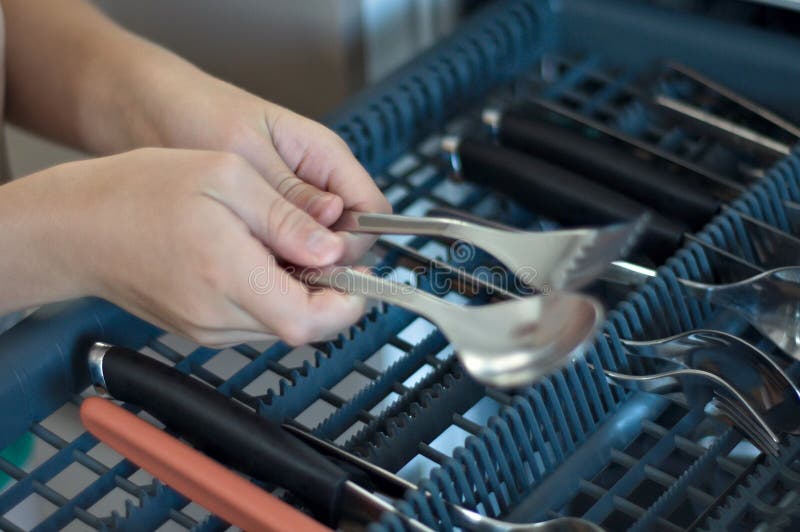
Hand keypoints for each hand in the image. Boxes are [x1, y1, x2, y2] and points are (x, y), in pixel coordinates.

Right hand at [1, 148, 365, 346]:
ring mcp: (208, 329)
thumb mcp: (224, 176)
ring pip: (281, 322)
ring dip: (300, 290)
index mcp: (228, 273)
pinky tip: (256, 257)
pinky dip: (272, 292)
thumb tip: (333, 251)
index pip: (311, 319)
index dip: (349, 303)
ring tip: (282, 244)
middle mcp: (219, 315)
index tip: (362, 275)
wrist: (74, 228)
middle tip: (324, 247)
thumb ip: (285, 217)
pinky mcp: (200, 328)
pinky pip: (255, 318)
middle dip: (330, 291)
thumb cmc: (139, 192)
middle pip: (303, 325)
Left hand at [139, 73, 390, 263]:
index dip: (356, 244)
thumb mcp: (243, 152)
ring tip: (258, 268)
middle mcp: (316, 182)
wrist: (145, 111)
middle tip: (283, 272)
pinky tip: (246, 266)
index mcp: (324, 155)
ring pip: (319, 251)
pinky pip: (288, 253)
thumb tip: (331, 236)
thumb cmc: (194, 113)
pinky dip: (273, 265)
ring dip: (296, 267)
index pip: (372, 211)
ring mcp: (293, 203)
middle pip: (350, 238)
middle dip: (325, 261)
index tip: (324, 264)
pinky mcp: (268, 220)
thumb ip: (289, 195)